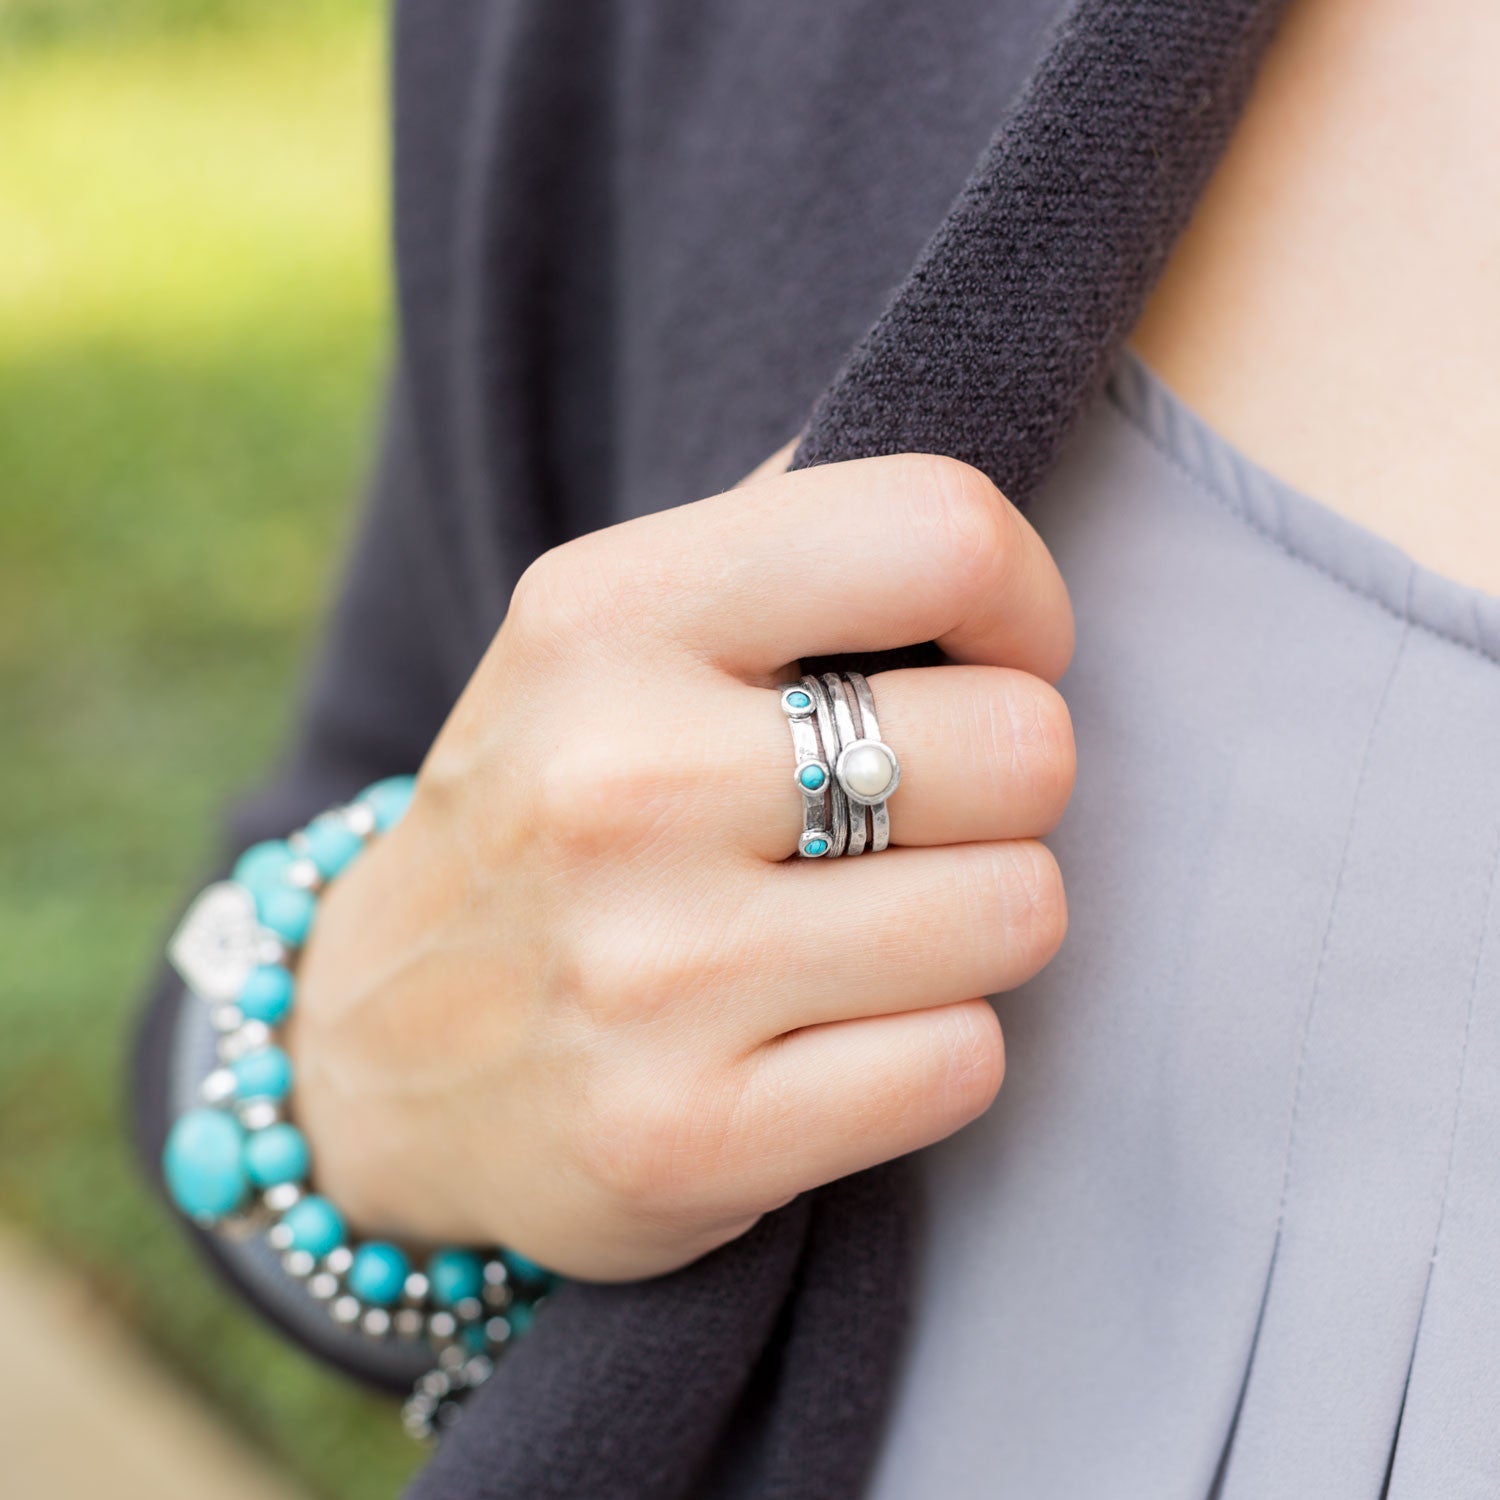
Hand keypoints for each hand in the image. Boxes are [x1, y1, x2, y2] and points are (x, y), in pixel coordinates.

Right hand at [286, 453, 1074, 1280]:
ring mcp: (649, 974)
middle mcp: (618, 784)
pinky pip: (964, 1063)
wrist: (370, 1057)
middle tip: (906, 820)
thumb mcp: (604, 637)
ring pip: (1018, 912)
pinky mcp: (690, 1138)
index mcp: (606, 618)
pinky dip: (931, 1051)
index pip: (942, 533)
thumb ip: (782, 542)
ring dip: (975, 926)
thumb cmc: (550, 814)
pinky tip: (830, 1039)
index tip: (986, 665)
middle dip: (1002, 789)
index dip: (1020, 603)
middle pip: (1023, 747)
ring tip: (861, 929)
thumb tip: (980, 510)